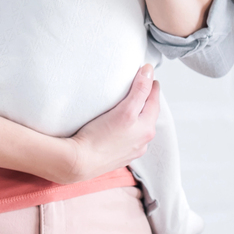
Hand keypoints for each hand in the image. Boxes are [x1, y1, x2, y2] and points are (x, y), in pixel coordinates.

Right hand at [62, 66, 161, 182]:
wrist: (79, 163)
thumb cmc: (98, 136)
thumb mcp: (125, 110)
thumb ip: (139, 89)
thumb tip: (148, 70)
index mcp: (147, 129)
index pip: (154, 101)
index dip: (152, 86)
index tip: (149, 76)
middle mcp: (142, 142)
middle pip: (148, 116)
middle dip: (147, 102)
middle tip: (143, 88)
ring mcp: (131, 151)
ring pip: (139, 128)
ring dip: (138, 116)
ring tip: (132, 105)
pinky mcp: (119, 157)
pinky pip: (128, 139)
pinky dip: (129, 129)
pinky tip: (120, 127)